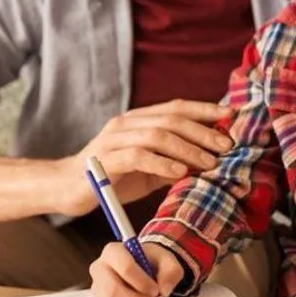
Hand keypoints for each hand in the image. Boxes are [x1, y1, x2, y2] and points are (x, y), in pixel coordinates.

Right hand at [58, 99, 234, 216]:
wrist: (66, 189)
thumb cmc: (111, 178)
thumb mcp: (148, 170)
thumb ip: (173, 162)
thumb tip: (209, 162)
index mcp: (136, 120)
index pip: (175, 107)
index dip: (203, 109)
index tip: (230, 116)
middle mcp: (125, 124)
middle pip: (171, 119)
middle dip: (202, 131)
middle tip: (226, 145)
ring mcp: (113, 140)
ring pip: (157, 135)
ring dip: (187, 149)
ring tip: (209, 163)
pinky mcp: (105, 160)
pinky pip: (138, 156)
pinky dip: (162, 164)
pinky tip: (180, 172)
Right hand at [90, 242, 184, 296]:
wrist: (142, 266)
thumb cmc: (150, 260)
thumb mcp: (166, 259)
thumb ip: (171, 271)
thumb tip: (165, 290)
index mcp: (114, 251)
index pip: (125, 268)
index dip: (142, 282)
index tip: (156, 290)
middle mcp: (101, 268)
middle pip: (114, 290)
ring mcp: (99, 287)